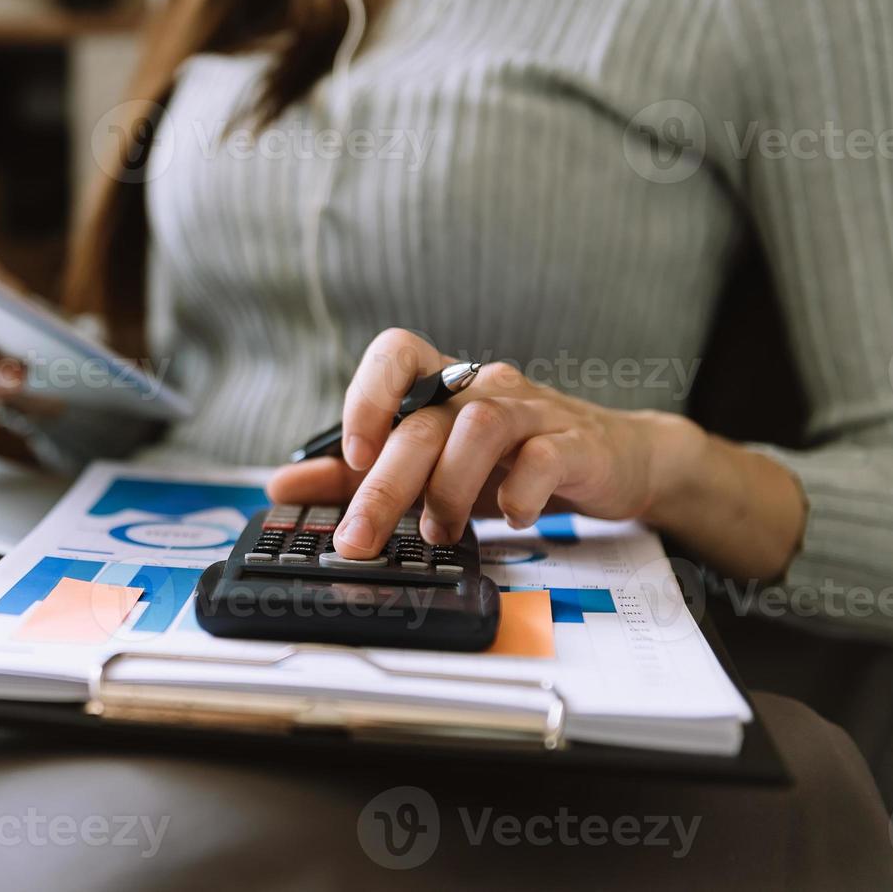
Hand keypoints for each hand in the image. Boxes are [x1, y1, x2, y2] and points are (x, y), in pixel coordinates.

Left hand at [267, 328, 706, 559]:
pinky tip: (509, 518)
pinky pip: (544, 457)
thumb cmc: (508, 460)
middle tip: (361, 539)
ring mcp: (531, 411)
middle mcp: (482, 387)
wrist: (612, 461)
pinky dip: (520, 491)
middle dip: (385, 486)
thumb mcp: (428, 466)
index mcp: (443, 384)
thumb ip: (354, 475)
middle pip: (423, 422)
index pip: (395, 352)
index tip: (353, 453)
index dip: (366, 396)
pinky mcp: (574, 444)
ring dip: (448, 488)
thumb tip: (280, 486)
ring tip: (439, 531)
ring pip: (478, 428)